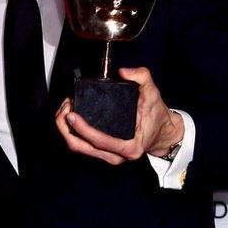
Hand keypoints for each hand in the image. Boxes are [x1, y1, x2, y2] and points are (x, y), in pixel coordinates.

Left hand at [54, 66, 183, 164]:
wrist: (163, 131)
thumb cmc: (156, 116)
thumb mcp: (153, 93)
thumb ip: (142, 77)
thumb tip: (124, 72)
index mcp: (130, 147)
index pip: (99, 141)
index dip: (82, 129)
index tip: (71, 114)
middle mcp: (117, 155)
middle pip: (81, 146)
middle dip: (66, 128)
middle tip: (65, 107)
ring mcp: (108, 155)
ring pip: (78, 147)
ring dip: (65, 129)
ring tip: (64, 109)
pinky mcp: (102, 151)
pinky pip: (81, 145)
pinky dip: (71, 132)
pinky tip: (69, 116)